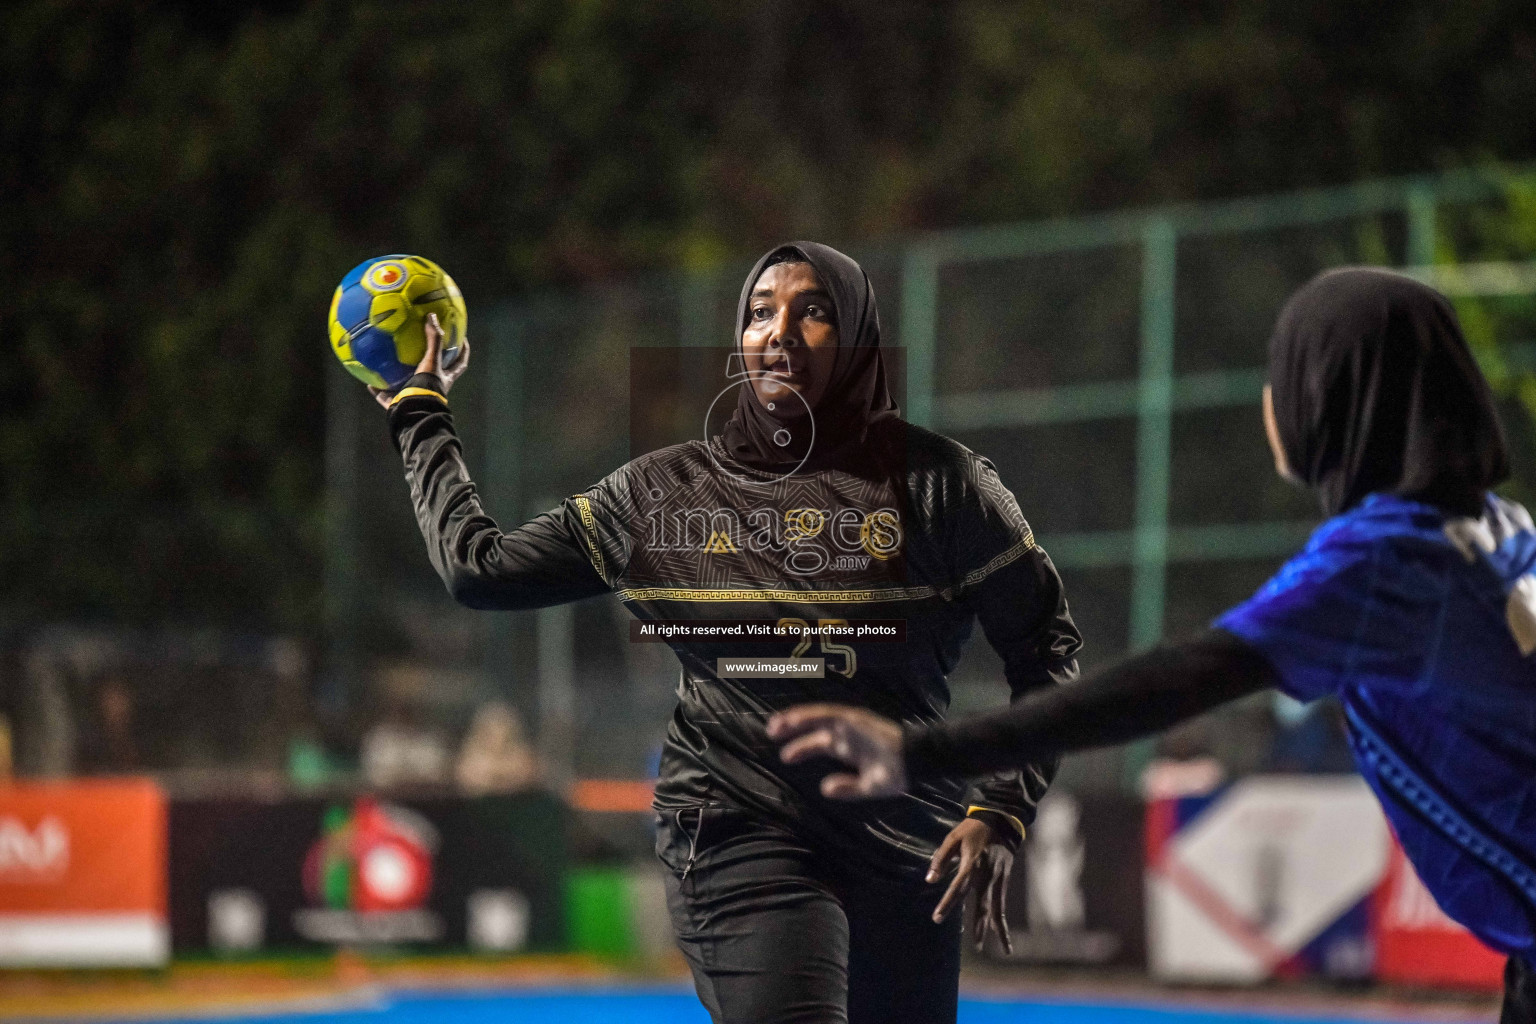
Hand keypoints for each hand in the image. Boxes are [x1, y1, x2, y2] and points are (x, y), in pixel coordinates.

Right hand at [369, 312, 471, 408]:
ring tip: (392, 364)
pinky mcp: (399, 404)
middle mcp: (433, 388)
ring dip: (401, 377)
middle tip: (422, 347)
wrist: (414, 410)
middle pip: (435, 374)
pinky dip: (378, 390)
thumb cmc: (428, 386)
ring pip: (409, 385)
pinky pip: (386, 396)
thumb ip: (433, 340)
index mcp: (444, 379)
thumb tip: (432, 316)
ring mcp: (415, 397)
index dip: (463, 352)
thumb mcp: (432, 361)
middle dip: (431, 363)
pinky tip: (369, 383)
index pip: (460, 363)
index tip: (462, 339)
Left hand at [768, 704, 906, 798]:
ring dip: (796, 719)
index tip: (784, 755)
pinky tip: (794, 718)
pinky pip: (828, 714)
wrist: (916, 762)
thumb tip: (824, 788)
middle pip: (814, 729)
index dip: (802, 747)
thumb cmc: (896, 774)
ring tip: (775, 725)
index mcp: (849, 748)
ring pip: (816, 717)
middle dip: (793, 730)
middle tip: (771, 734)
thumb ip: (847, 788)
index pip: (820, 743)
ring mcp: (850, 724)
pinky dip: (810, 715)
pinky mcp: (855, 718)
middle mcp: (846, 734)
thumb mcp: (868, 786)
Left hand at [928, 817, 1014, 953]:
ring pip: (995, 908)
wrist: (1001, 821)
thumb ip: (941, 858)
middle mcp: (986, 874)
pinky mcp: (1004, 880)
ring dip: (992, 928)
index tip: (937, 917)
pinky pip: (1001, 904)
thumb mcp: (953, 838)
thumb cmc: (972, 829)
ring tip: (986, 946)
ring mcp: (997, 878)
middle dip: (977, 925)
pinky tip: (1002, 938)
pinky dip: (1001, 921)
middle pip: (981, 903)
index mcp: (971, 862)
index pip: (958, 887)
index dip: (948, 903)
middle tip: (975, 946)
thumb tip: (929, 879)